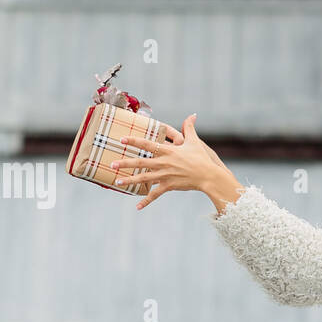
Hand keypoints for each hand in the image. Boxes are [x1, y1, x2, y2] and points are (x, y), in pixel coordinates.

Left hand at [110, 114, 242, 211]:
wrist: (209, 176)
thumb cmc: (201, 158)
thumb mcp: (194, 141)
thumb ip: (189, 128)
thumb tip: (192, 115)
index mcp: (168, 151)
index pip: (147, 144)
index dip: (134, 141)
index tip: (121, 140)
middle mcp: (164, 163)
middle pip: (141, 162)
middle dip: (125, 163)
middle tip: (112, 163)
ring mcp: (165, 175)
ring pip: (144, 179)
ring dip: (129, 181)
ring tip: (117, 182)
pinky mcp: (169, 186)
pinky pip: (155, 194)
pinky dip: (146, 200)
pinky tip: (137, 206)